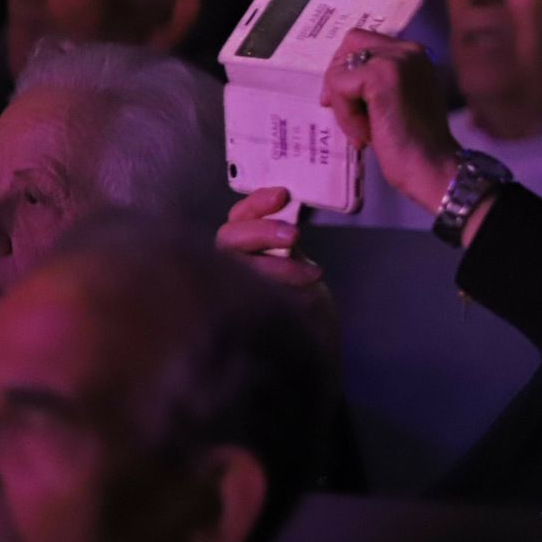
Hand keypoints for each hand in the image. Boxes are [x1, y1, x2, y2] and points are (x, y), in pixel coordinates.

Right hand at [216, 187, 339, 349]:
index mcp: (245, 251)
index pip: (237, 219)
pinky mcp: (235, 318)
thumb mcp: (298, 265)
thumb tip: (288, 207)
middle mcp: (230, 268)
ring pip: (234, 266)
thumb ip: (285, 240)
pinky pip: (244, 298)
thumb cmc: (304, 301)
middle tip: (293, 236)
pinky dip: (276, 293)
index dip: (255, 204)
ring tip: (311, 275)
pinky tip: (303, 297)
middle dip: (260, 231)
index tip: (282, 194)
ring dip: (272, 266)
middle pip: (227, 239)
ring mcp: (228, 292)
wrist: (315, 347)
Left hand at [322, 29, 459, 212]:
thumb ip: (378, 81)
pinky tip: (365, 135)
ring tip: (364, 132)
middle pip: (349, 46)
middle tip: (349, 120)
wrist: (433, 167)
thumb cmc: (415, 145)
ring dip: (343, 106)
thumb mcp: (397, 100)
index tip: (347, 102)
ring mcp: (396, 60)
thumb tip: (338, 77)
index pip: (364, 41)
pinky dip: (345, 115)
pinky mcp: (379, 76)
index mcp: (415, 54)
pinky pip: (339, 86)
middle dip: (339, 84)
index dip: (348, 69)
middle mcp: (408, 50)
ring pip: (340, 69)